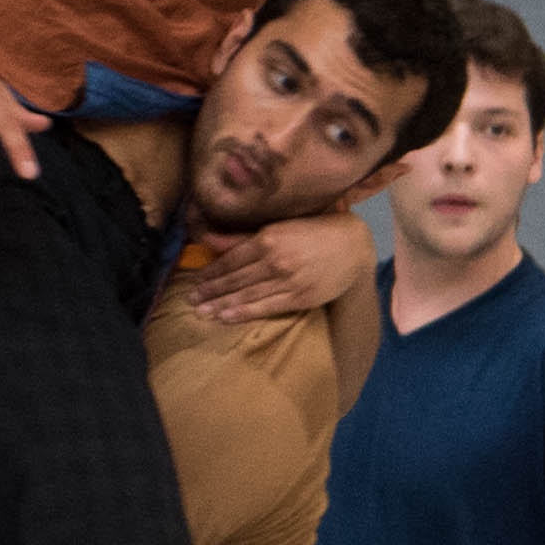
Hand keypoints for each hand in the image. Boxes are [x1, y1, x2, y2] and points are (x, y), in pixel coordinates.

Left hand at [171, 215, 376, 326]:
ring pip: (247, 295)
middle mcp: (275, 261)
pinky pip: (267, 307)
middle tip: (192, 300)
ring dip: (221, 305)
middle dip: (211, 291)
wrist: (353, 245)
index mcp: (267, 239)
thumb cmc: (314, 231)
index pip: (230, 259)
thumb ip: (242, 237)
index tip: (196, 281)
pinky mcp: (301, 297)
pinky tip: (227, 317)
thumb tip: (207, 238)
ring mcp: (288, 281)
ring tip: (203, 313)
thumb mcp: (277, 226)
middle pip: (235, 279)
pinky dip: (245, 313)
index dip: (211, 272)